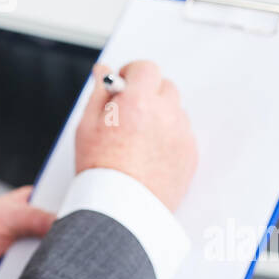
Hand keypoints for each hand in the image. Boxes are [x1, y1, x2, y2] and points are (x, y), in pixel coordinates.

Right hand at [74, 60, 196, 212]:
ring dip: (160, 116)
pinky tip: (150, 155)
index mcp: (138, 101)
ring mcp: (182, 135)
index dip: (132, 74)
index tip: (122, 86)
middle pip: (164, 87)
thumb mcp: (86, 125)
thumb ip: (99, 93)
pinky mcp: (191, 155)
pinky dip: (170, 138)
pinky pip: (182, 135)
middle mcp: (165, 114)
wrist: (120, 209)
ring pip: (175, 112)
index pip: (146, 68)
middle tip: (129, 113)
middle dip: (148, 93)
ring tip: (139, 140)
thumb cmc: (99, 169)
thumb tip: (103, 71)